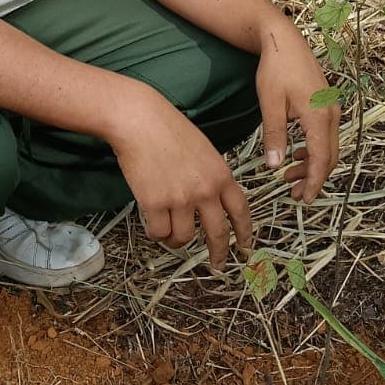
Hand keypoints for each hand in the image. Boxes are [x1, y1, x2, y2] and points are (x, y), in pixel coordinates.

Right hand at [106, 84, 251, 270]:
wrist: (138, 120)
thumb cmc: (166, 128)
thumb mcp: (203, 149)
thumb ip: (210, 175)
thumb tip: (210, 200)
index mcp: (221, 174)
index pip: (241, 210)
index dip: (244, 232)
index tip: (246, 246)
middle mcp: (205, 190)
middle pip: (218, 233)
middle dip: (219, 254)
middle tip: (217, 265)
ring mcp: (181, 199)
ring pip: (184, 238)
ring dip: (176, 239)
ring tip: (168, 229)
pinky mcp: (156, 204)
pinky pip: (159, 233)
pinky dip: (156, 233)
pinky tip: (152, 222)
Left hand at [256, 12, 339, 201]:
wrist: (284, 40)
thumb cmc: (275, 69)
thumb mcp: (270, 104)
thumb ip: (274, 136)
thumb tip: (274, 166)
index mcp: (319, 115)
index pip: (321, 158)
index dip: (313, 181)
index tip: (303, 198)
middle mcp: (331, 114)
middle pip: (329, 156)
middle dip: (313, 178)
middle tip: (294, 194)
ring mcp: (332, 109)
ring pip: (328, 147)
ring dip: (311, 165)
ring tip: (288, 177)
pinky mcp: (327, 105)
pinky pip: (325, 135)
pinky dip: (313, 149)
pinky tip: (295, 154)